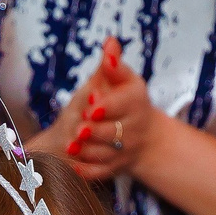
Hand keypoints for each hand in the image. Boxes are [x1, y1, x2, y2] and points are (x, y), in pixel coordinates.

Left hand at [30, 37, 158, 183]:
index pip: (124, 103)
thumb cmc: (124, 101)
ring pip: (106, 154)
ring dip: (88, 151)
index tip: (91, 103)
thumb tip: (109, 41)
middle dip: (95, 131)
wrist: (143, 137)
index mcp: (136, 101)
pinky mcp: (115, 168)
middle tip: (79, 129)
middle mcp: (134, 127)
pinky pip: (101, 173)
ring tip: (71, 145)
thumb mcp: (121, 80)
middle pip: (113, 132)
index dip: (108, 104)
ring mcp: (125, 150)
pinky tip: (72, 166)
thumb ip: (113, 65)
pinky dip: (86, 171)